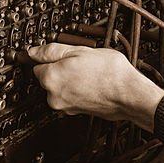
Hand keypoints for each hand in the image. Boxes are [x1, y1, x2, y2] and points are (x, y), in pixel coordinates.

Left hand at [27, 43, 163, 130]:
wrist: (128, 94)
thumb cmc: (109, 72)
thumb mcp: (81, 50)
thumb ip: (53, 50)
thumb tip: (34, 51)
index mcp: (51, 78)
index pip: (38, 64)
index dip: (53, 57)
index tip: (64, 55)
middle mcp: (53, 96)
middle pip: (49, 78)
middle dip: (61, 69)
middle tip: (81, 62)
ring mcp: (65, 106)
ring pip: (61, 87)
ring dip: (70, 80)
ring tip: (89, 73)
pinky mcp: (75, 112)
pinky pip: (71, 96)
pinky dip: (78, 90)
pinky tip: (92, 83)